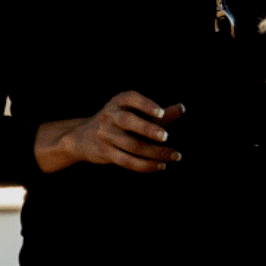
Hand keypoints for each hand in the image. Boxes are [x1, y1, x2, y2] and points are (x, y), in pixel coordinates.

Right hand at [34, 92, 184, 173]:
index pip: (131, 99)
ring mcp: (106, 135)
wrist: (83, 137)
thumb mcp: (134, 111)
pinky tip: (161, 165)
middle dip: (147, 129)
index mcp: (119, 101)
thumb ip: (158, 113)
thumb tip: (181, 108)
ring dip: (155, 152)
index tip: (161, 112)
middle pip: (128, 122)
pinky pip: (127, 161)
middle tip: (165, 136)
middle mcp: (110, 116)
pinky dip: (146, 165)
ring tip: (175, 155)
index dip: (146, 105)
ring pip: (132, 145)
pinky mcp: (106, 152)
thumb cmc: (119, 121)